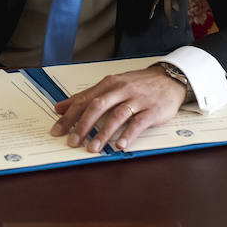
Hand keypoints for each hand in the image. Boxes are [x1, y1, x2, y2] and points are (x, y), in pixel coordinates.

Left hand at [50, 66, 187, 152]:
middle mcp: (121, 90)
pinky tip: (120, 145)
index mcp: (108, 84)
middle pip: (97, 106)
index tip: (57, 130)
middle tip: (72, 142)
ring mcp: (137, 99)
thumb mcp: (112, 85)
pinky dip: (128, 134)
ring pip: (116, 115)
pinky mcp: (152, 110)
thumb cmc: (137, 84)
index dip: (69, 115)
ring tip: (92, 148)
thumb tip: (61, 107)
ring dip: (103, 133)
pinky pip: (138, 123)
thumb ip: (87, 96)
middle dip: (82, 125)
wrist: (169, 78)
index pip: (84, 100)